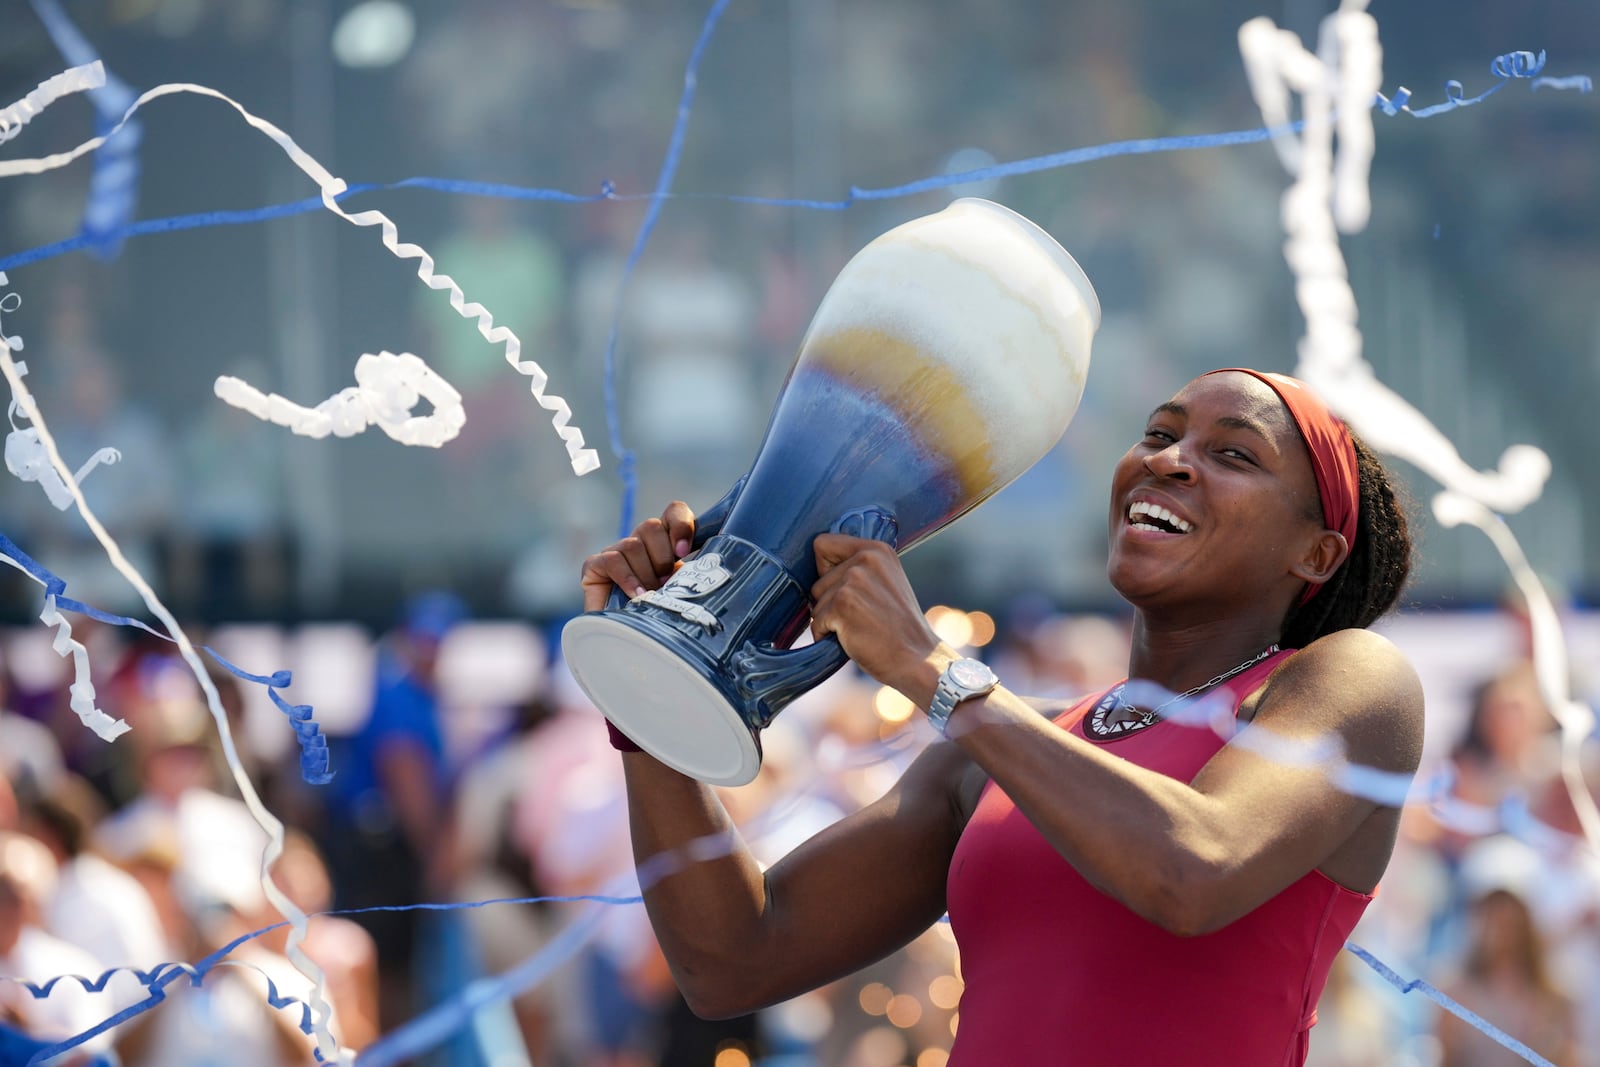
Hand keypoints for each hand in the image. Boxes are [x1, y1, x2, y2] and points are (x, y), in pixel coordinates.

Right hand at [580, 501, 696, 610]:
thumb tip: (707, 565)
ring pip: (633, 543)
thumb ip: (692, 574)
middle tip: (666, 582)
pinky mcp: (595, 565)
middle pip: (652, 526)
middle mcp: (640, 542)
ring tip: (651, 593)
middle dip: (663, 556)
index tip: (684, 551)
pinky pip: (613, 560)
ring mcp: (616, 551)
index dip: (680, 525)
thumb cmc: (661, 615)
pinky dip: (627, 578)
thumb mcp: (682, 591)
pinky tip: (636, 595)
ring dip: (646, 572)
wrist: (628, 642)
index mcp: (665, 542)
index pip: (674, 512)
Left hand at [810, 533, 940, 692]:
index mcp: (877, 549)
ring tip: (860, 628)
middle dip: (830, 603)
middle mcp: (865, 559)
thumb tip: (819, 569)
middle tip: (861, 616)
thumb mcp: (886, 582)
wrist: (917, 659)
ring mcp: (853, 581)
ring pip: (815, 603)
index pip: (823, 544)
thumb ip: (859, 569)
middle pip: (817, 580)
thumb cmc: (899, 628)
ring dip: (830, 621)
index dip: (824, 569)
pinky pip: (816, 623)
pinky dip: (827, 637)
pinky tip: (853, 640)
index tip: (842, 588)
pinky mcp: (843, 605)